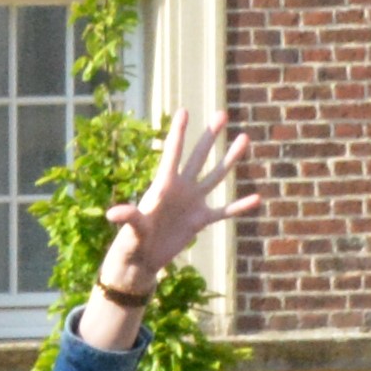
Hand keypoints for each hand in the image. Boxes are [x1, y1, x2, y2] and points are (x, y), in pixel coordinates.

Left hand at [94, 111, 267, 305]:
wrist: (142, 261)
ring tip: (245, 137)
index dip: (178, 133)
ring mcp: (193, 203)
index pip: (173, 154)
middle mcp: (181, 189)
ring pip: (216, 176)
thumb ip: (129, 217)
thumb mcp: (131, 229)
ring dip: (231, 158)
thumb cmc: (130, 243)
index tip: (184, 110)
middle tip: (222, 114)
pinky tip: (257, 198)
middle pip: (198, 157)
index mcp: (163, 186)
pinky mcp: (200, 221)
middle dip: (210, 137)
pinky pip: (224, 211)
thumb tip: (112, 214)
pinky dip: (240, 207)